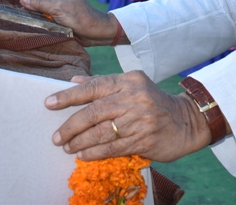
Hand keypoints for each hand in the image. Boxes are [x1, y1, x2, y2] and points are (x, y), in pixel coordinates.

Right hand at [13, 0, 119, 45]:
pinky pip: (43, 14)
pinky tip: (25, 21)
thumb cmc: (81, 17)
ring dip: (29, 8)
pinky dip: (35, 17)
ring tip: (13, 12)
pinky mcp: (58, 15)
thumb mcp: (59, 9)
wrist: (96, 32)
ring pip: (38, 4)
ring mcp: (58, 4)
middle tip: (8, 3)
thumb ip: (40, 3)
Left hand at [47, 71, 213, 161]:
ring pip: (101, 132)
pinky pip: (112, 147)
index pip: (93, 87)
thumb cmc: (153, 102)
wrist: (186, 121)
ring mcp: (140, 119)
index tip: (49, 104)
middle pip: (94, 112)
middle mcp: (134, 97)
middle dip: (71, 126)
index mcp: (129, 80)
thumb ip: (103, 83)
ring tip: (67, 147)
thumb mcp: (132, 85)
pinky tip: (83, 155)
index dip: (69, 96)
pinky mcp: (144, 139)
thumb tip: (73, 81)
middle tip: (57, 137)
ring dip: (80, 142)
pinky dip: (94, 152)